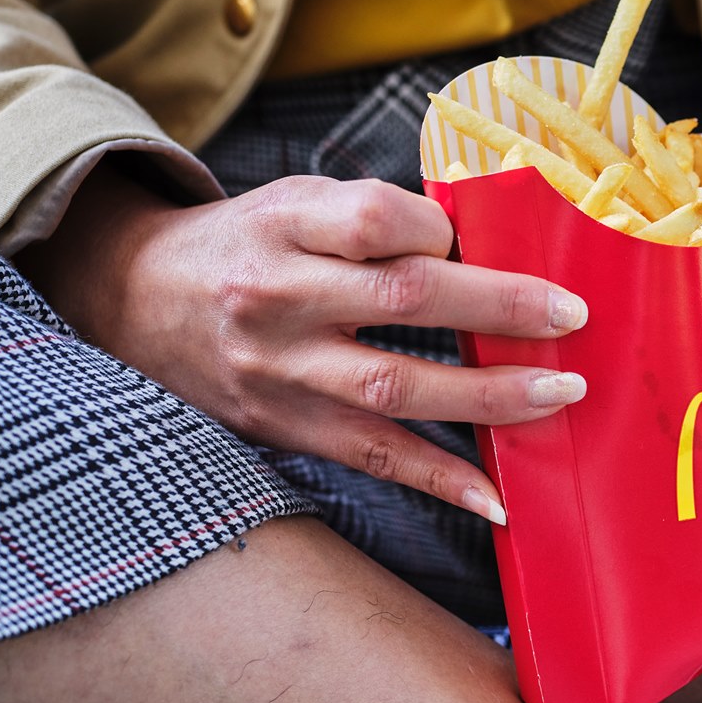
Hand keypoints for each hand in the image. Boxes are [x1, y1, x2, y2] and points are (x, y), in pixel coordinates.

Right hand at [22, 165, 589, 522]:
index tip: (475, 237)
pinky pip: (373, 458)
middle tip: (570, 318)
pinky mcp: (285, 428)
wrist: (131, 301)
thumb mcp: (291, 203)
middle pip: (401, 299)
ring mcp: (280, 371)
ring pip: (393, 387)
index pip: (372, 219)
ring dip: (486, 396)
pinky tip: (495, 500)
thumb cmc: (244, 245)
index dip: (436, 227)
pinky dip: (439, 481)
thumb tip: (479, 239)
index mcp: (281, 226)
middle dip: (496, 308)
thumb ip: (371, 215)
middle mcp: (276, 298)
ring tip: (558, 395)